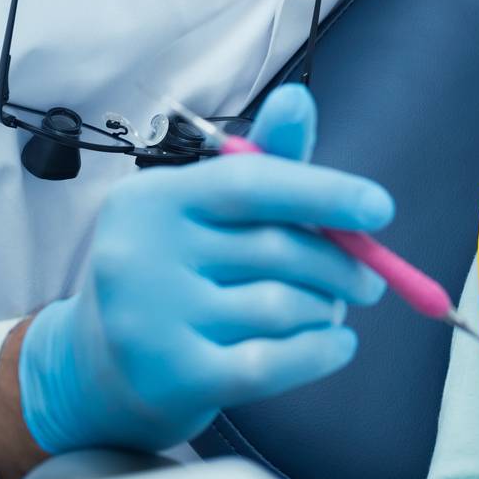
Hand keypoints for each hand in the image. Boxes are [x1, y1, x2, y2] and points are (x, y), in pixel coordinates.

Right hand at [18, 84, 394, 453]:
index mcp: (154, 198)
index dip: (324, 192)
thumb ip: (263, 159)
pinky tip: (339, 345)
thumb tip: (300, 99)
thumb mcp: (207, 209)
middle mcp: (143, 254)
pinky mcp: (169, 379)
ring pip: (279, 306)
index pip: (252, 184)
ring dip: (325, 308)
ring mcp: (150, 320)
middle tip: (369, 279)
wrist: (97, 367)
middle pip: (276, 248)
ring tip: (332, 309)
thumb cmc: (176, 268)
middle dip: (339, 263)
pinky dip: (318, 353)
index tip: (381, 209)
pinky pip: (269, 363)